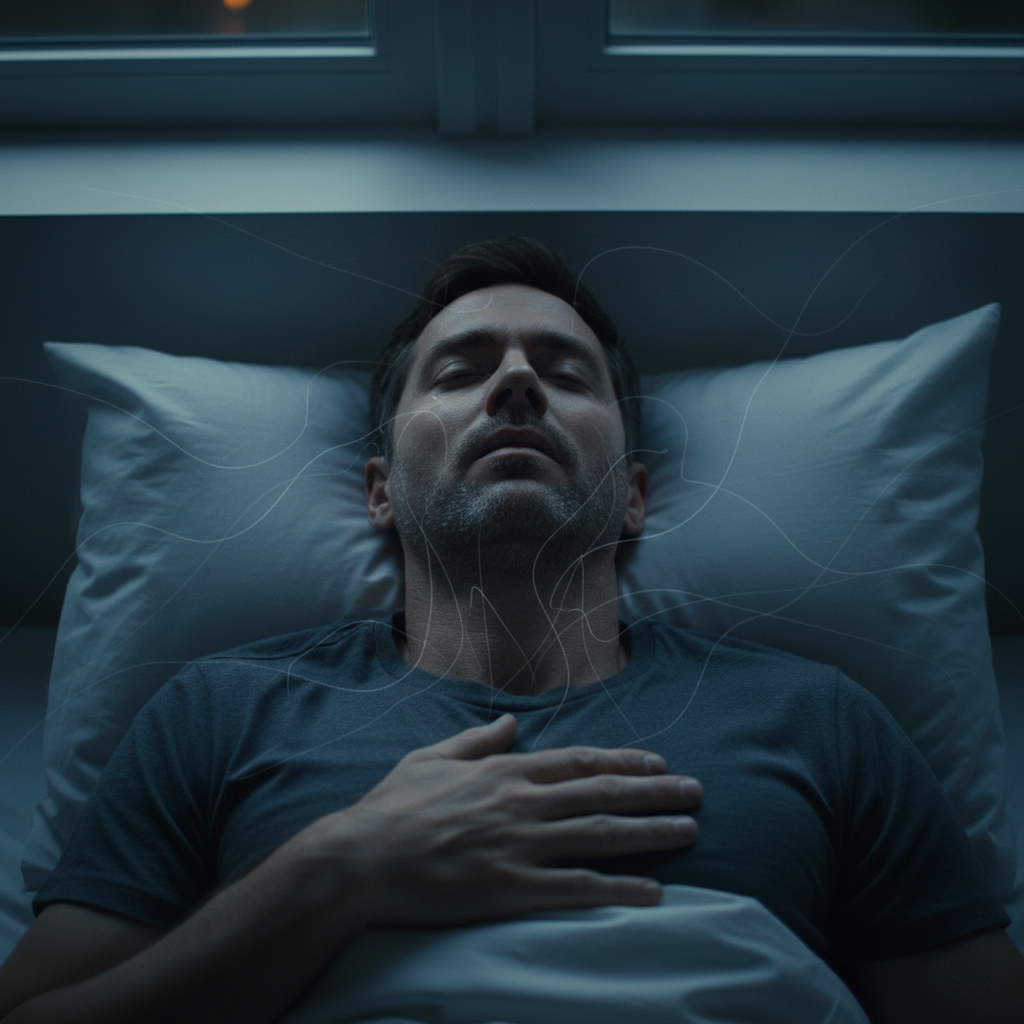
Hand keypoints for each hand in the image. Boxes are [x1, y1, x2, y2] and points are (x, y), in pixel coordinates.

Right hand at [304, 713, 701, 927]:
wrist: (358, 860)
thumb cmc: (391, 809)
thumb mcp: (430, 759)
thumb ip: (477, 740)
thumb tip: (512, 722)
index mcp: (503, 771)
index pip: (578, 761)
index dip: (623, 761)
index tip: (658, 762)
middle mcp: (520, 802)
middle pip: (602, 792)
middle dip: (655, 791)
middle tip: (696, 792)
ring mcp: (518, 845)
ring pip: (599, 834)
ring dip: (650, 831)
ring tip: (689, 830)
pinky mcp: (510, 889)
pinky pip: (575, 888)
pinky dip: (617, 888)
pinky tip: (652, 891)